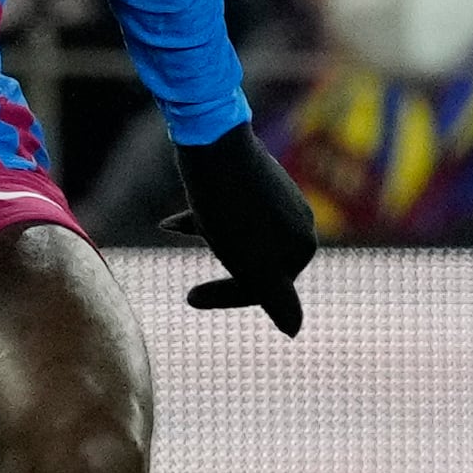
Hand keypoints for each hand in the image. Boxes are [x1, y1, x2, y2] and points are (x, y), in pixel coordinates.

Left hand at [165, 126, 315, 332]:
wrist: (213, 143)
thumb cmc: (229, 210)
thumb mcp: (251, 263)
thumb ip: (274, 298)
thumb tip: (294, 330)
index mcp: (302, 245)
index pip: (267, 289)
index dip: (226, 297)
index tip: (188, 297)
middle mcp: (299, 221)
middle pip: (255, 262)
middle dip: (221, 267)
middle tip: (186, 285)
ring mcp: (279, 198)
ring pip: (240, 235)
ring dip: (210, 241)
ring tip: (178, 232)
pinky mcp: (254, 178)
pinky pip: (232, 210)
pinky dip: (204, 219)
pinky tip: (170, 224)